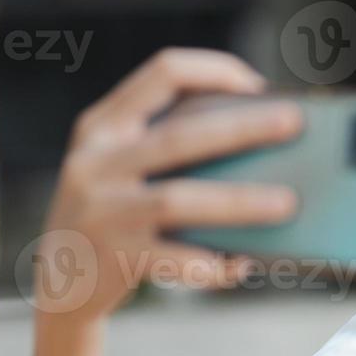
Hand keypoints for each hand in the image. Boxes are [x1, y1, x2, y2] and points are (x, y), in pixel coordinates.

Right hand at [33, 48, 303, 322]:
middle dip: (242, 127)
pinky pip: (176, 261)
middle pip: (179, 136)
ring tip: (288, 203)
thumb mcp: (117, 165)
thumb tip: (260, 132)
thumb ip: (164, 143)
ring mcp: (102, 212)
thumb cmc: (113, 215)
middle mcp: (95, 162)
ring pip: (179, 199)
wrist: (60, 285)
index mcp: (102, 126)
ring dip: (239, 200)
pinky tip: (245, 264)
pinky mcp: (114, 259)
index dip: (215, 70)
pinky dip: (215, 264)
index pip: (162, 73)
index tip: (258, 86)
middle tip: (294, 123)